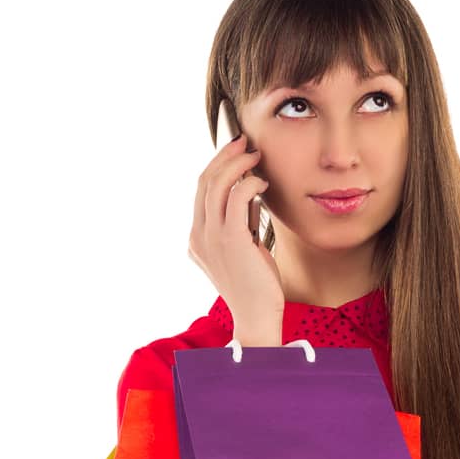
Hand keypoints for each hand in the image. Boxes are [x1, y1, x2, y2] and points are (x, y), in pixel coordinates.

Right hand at [189, 134, 284, 340]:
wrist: (257, 316)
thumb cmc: (256, 285)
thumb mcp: (242, 250)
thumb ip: (239, 223)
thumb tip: (251, 193)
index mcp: (196, 238)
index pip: (201, 191)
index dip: (217, 166)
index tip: (235, 152)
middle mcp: (198, 235)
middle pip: (205, 181)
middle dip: (224, 156)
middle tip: (244, 141)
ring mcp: (212, 238)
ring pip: (218, 185)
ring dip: (238, 165)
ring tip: (256, 155)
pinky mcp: (232, 240)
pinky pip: (238, 198)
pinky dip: (250, 184)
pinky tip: (264, 183)